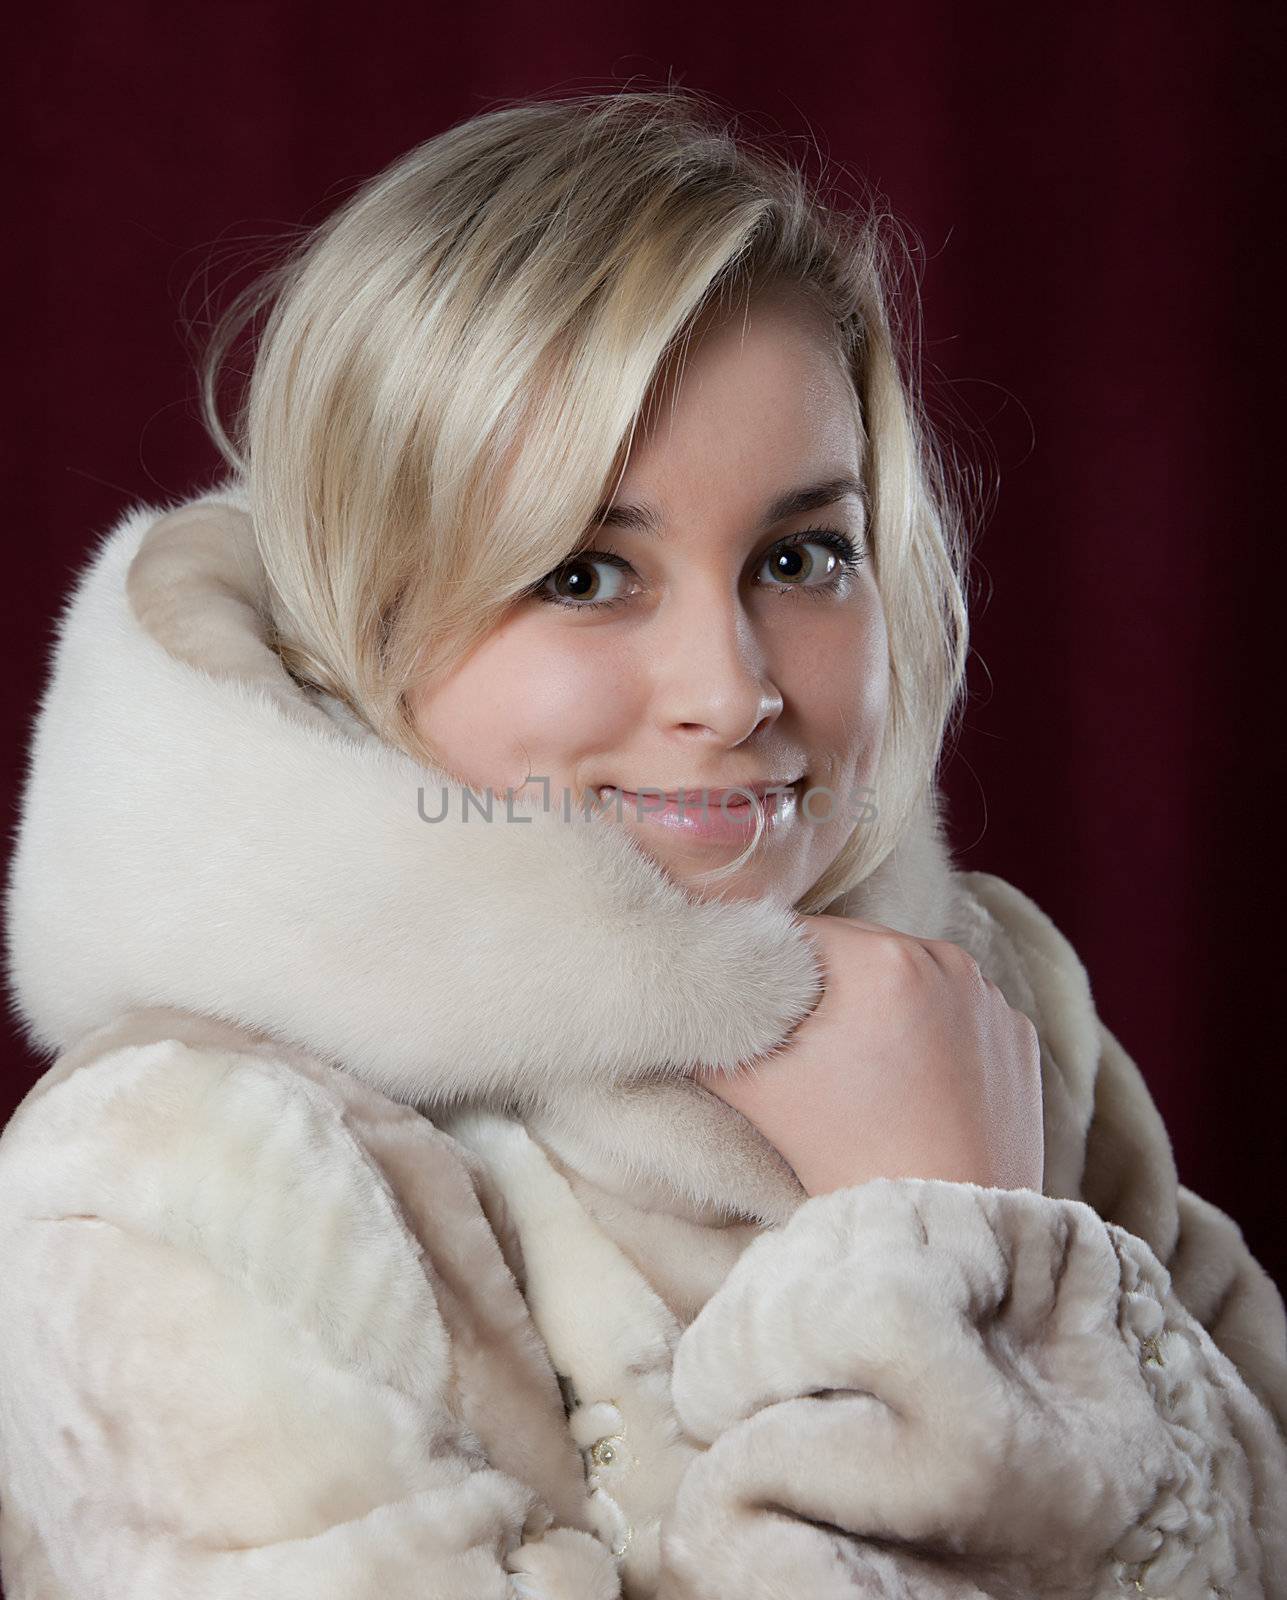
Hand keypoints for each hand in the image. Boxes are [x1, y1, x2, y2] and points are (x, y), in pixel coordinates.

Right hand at [692, 913, 1043, 1196]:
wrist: (939, 1229)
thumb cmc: (845, 1154)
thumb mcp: (753, 1087)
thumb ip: (707, 1030)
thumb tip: (676, 998)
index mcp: (882, 957)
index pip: (798, 934)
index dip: (764, 968)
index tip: (751, 1007)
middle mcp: (947, 959)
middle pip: (857, 953)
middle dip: (825, 989)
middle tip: (802, 1048)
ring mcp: (991, 999)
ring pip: (909, 980)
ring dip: (880, 1007)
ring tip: (858, 1071)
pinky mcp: (1020, 1037)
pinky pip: (958, 1014)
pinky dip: (932, 1036)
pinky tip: (910, 1084)